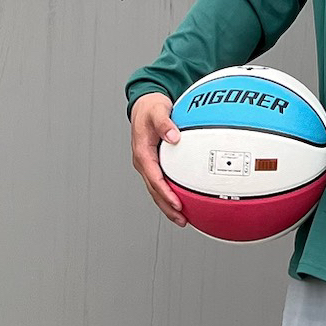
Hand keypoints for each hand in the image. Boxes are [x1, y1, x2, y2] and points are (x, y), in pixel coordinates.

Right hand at [129, 93, 187, 226]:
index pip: (154, 178)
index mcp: (142, 153)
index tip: (177, 203)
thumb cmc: (151, 109)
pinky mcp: (155, 164)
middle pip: (155, 191)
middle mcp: (144, 162)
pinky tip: (183, 201)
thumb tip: (174, 136)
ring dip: (168, 205)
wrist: (145, 105)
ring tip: (183, 219)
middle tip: (182, 220)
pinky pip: (162, 183)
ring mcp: (149, 165)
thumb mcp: (158, 112)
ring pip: (157, 190)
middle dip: (167, 207)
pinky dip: (171, 194)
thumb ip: (165, 124)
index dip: (165, 193)